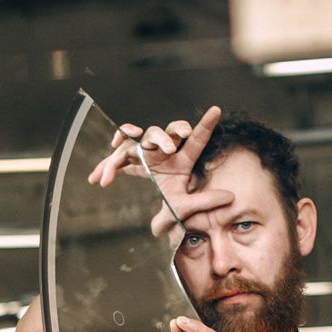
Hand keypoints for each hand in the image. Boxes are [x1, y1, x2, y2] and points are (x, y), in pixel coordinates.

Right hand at [88, 105, 232, 241]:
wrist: (163, 221)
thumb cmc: (176, 210)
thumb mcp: (187, 207)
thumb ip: (206, 201)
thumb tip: (231, 197)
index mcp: (182, 160)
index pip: (196, 141)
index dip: (205, 126)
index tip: (216, 111)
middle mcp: (165, 153)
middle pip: (160, 134)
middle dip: (161, 137)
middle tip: (168, 149)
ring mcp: (147, 155)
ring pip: (134, 143)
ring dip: (128, 152)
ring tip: (120, 158)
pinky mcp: (132, 161)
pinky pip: (119, 158)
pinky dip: (109, 166)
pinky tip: (100, 177)